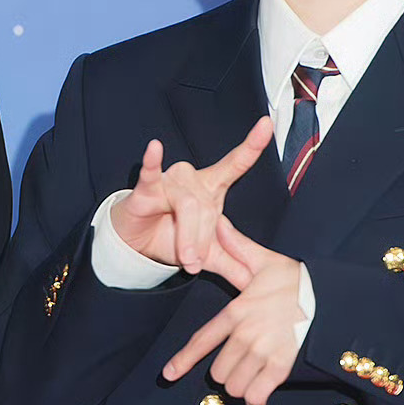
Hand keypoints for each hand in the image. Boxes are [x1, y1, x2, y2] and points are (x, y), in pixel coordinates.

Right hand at [110, 118, 273, 280]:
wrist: (137, 245)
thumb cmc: (172, 238)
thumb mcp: (207, 255)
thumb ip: (232, 264)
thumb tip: (257, 280)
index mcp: (211, 189)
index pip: (236, 164)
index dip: (252, 145)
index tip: (266, 124)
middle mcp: (193, 178)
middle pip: (208, 209)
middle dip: (202, 241)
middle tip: (194, 262)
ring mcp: (170, 180)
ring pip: (188, 206)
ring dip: (186, 237)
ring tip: (184, 258)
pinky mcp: (146, 187)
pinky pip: (151, 173)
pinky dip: (152, 161)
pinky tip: (155, 148)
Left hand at [161, 216, 304, 404]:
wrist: (331, 295)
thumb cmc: (297, 280)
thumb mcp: (265, 261)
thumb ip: (237, 247)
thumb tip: (218, 224)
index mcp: (236, 312)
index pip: (202, 340)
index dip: (183, 360)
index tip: (169, 374)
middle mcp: (245, 335)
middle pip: (218, 370)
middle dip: (224, 371)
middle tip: (238, 364)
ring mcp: (263, 352)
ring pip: (234, 385)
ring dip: (240, 385)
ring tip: (250, 376)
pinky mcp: (281, 365)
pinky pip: (257, 393)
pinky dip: (255, 398)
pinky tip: (259, 395)